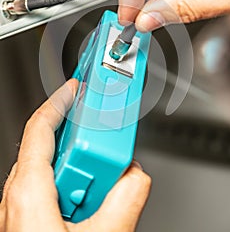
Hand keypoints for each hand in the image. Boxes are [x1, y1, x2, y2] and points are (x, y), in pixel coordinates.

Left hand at [0, 79, 150, 231]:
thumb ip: (126, 200)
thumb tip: (136, 174)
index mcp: (29, 192)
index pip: (41, 126)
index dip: (60, 100)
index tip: (76, 86)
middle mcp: (18, 196)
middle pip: (51, 147)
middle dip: (83, 142)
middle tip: (106, 151)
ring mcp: (20, 208)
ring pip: (52, 170)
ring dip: (81, 170)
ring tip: (102, 189)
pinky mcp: (27, 219)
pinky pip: (48, 189)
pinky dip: (72, 186)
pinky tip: (89, 204)